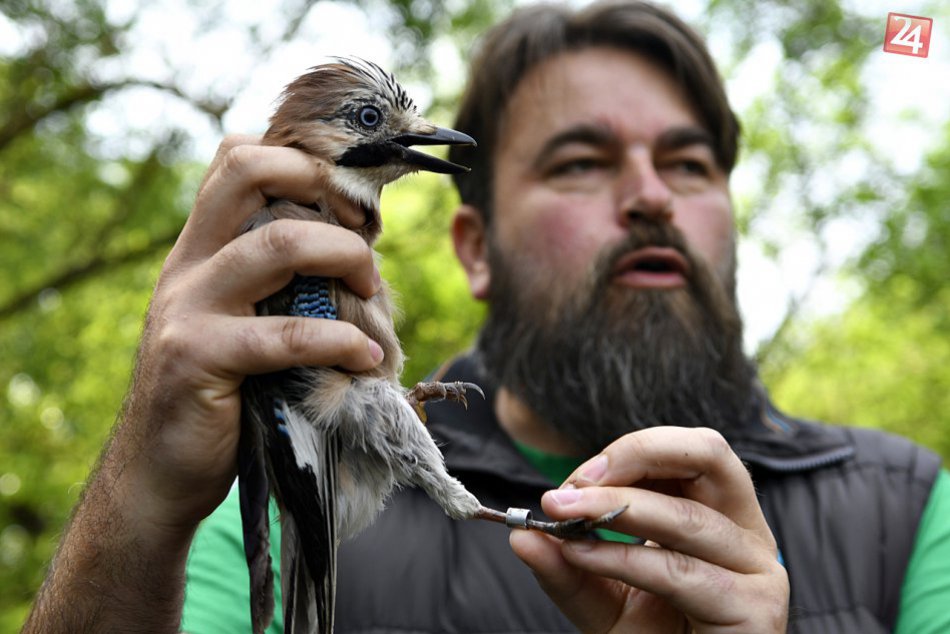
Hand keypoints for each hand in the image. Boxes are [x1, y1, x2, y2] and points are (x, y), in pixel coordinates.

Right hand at [115, 135, 384, 533]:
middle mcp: (187, 265)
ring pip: (276, 244)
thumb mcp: (244, 322)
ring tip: (374, 292)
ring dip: (345, 256)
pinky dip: (340, 340)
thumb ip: (279, 282)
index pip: (238, 156)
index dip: (300, 156)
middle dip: (322, 184)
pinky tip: (365, 358)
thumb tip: (361, 249)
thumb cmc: (221, 396)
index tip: (352, 197)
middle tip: (366, 231)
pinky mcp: (196, 359)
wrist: (158, 474)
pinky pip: (285, 335)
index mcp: (201, 248)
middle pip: (248, 171)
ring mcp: (187, 308)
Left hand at [510, 426, 788, 632]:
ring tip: (562, 514)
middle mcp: (745, 531)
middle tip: (577, 481)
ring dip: (615, 508)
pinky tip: (582, 556)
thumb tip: (522, 536)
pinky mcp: (755, 608)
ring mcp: (757, 568)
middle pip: (708, 452)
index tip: (571, 481)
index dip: (627, 452)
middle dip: (636, 453)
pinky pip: (681, 572)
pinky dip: (624, 559)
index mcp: (717, 512)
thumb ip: (565, 566)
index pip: (683, 451)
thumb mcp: (600, 597)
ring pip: (687, 516)